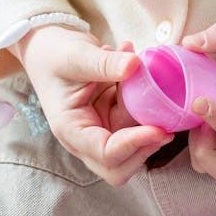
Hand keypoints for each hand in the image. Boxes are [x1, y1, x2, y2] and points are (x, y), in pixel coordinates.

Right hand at [9, 25, 172, 184]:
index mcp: (71, 130)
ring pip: (135, 145)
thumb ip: (103, 63)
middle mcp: (87, 137)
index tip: (158, 129)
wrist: (50, 47)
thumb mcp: (76, 56)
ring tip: (143, 79)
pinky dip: (148, 103)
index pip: (105, 153)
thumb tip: (134, 65)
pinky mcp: (115, 118)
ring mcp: (103, 129)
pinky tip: (139, 70)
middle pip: (119, 167)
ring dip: (148, 121)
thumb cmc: (55, 54)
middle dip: (144, 150)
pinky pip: (139, 120)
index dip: (134, 145)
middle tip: (166, 128)